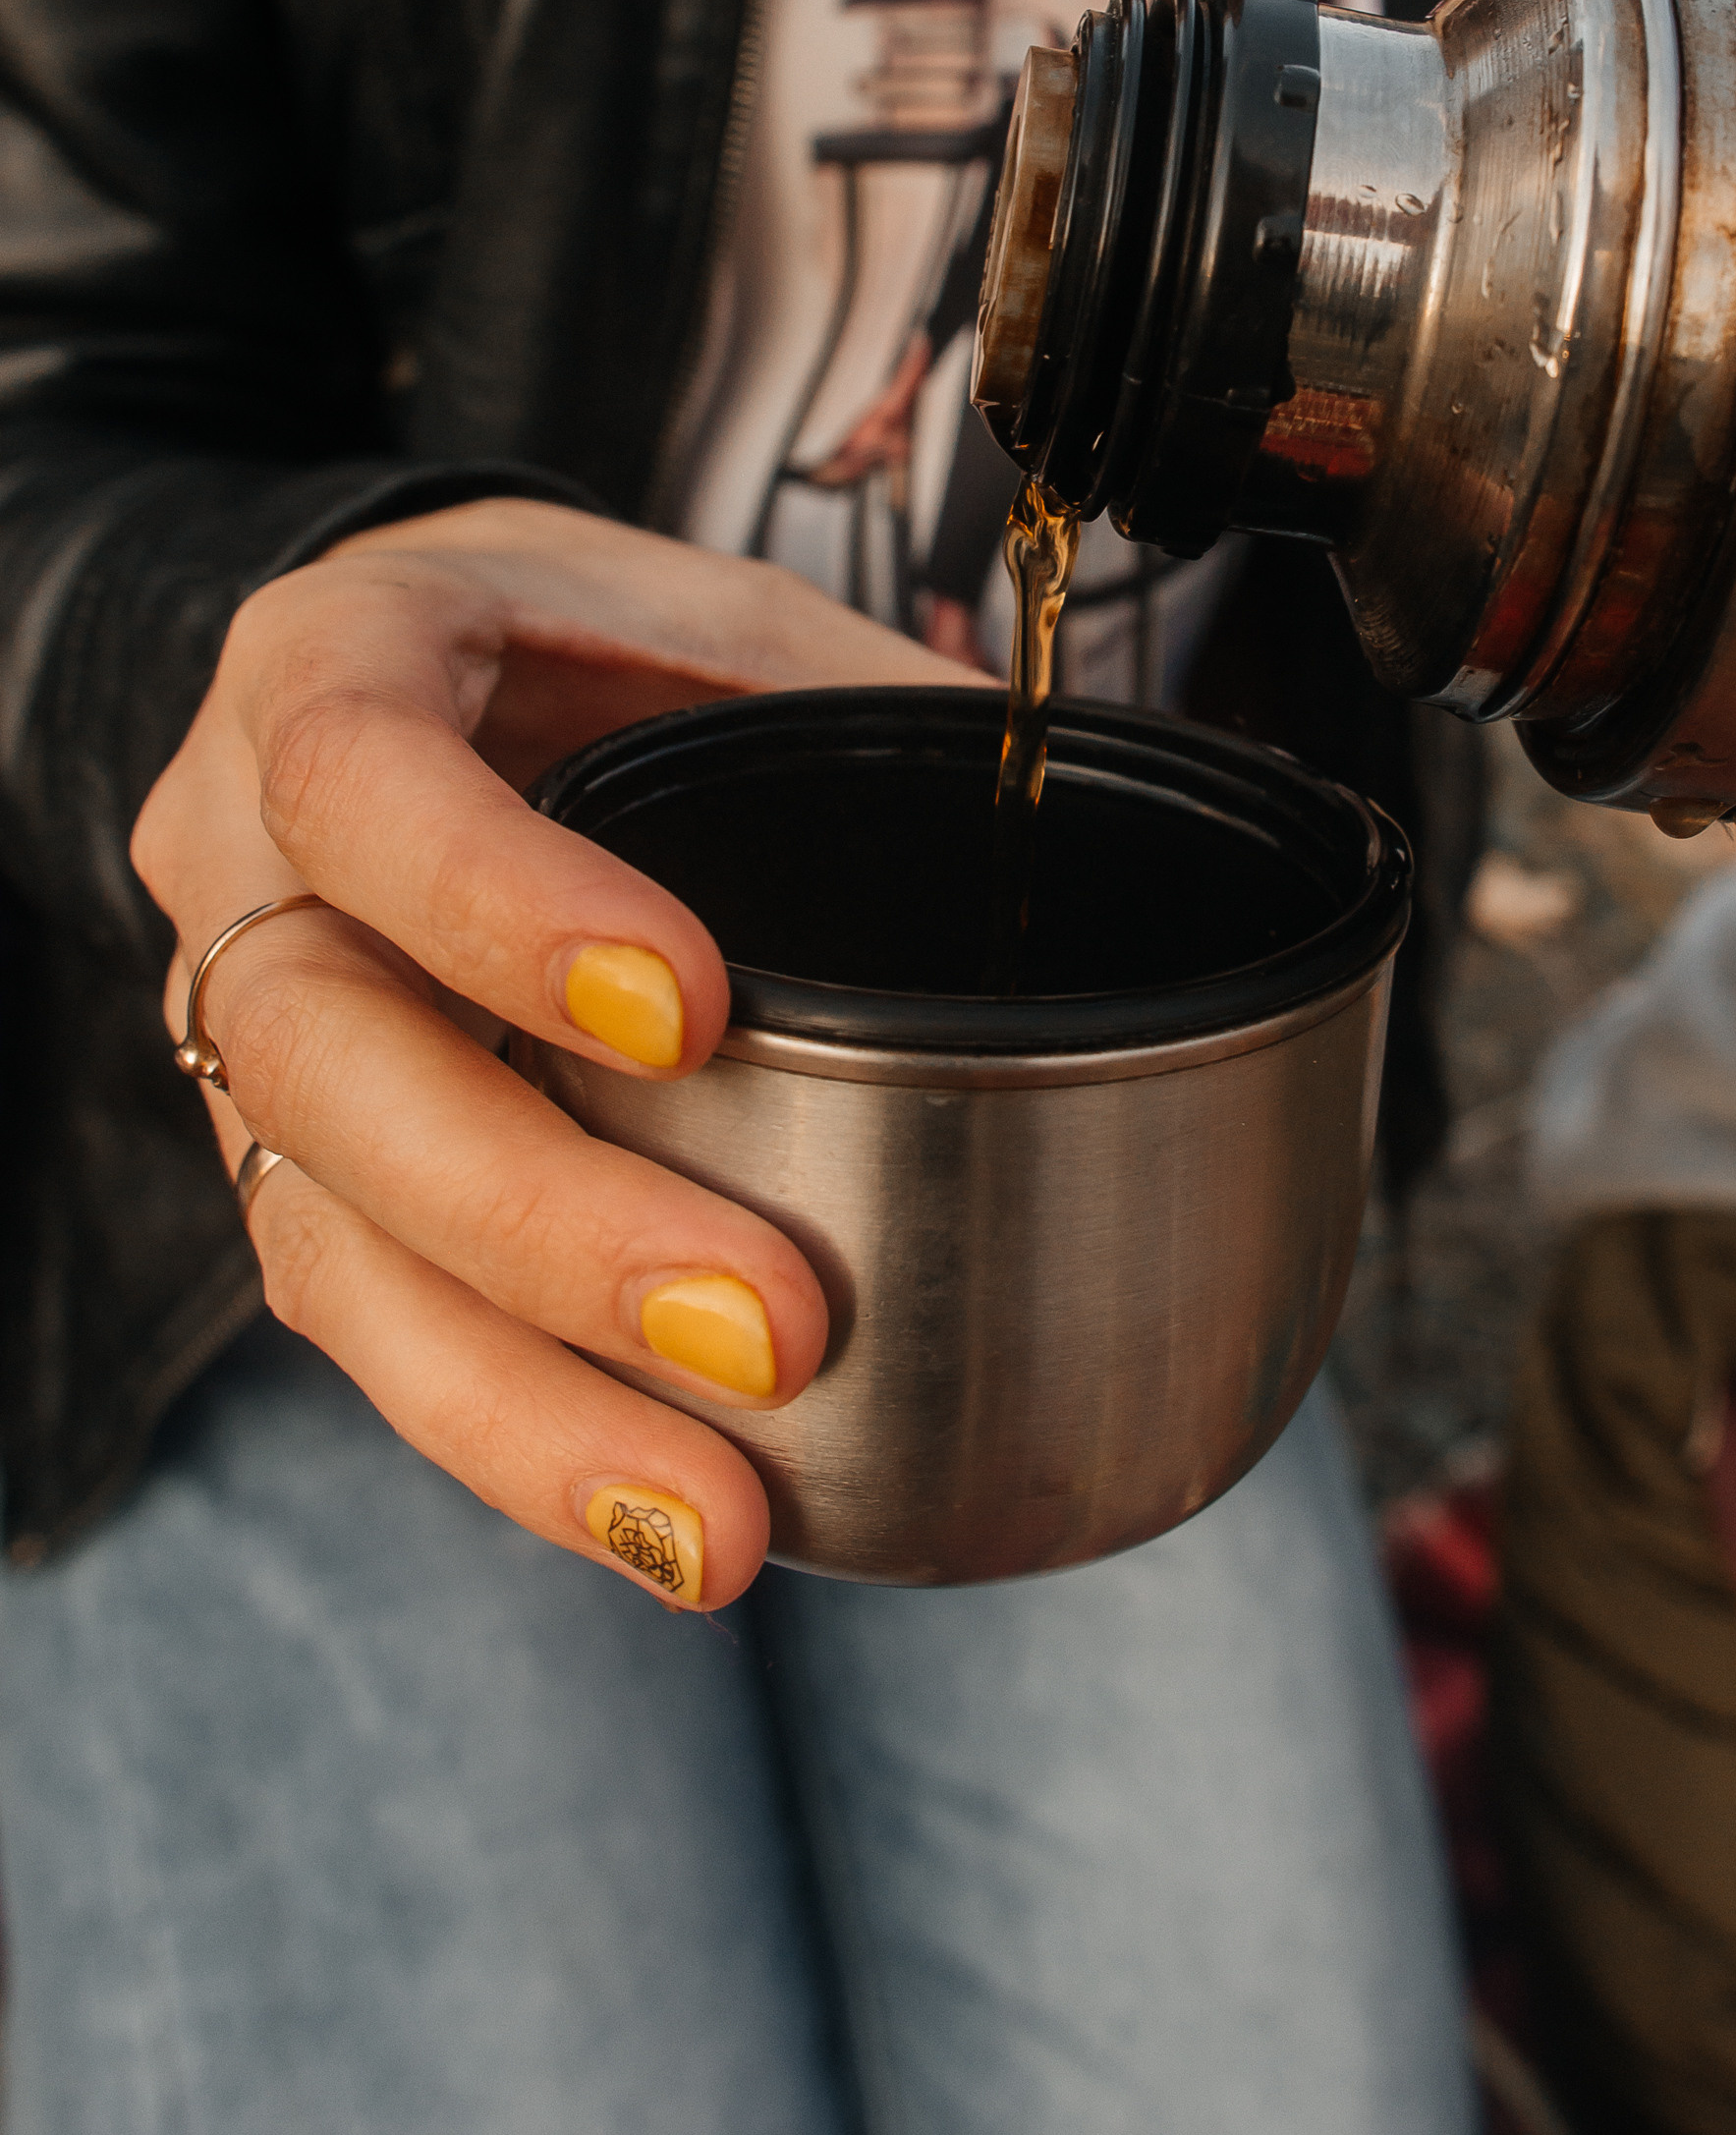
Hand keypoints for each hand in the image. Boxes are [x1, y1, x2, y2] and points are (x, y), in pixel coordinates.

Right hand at [132, 497, 979, 1610]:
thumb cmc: (584, 645)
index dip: (498, 901)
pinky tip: (661, 1521)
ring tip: (716, 1515)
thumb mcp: (715, 613)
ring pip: (321, 1238)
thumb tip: (1104, 785)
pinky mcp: (290, 1180)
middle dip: (543, 1214)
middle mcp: (234, 856)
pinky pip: (369, 1331)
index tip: (691, 1007)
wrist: (424, 676)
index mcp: (334, 664)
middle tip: (769, 1323)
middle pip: (319, 1056)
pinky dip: (519, 1439)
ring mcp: (242, 1040)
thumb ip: (877, 691)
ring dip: (526, 1396)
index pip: (361, 779)